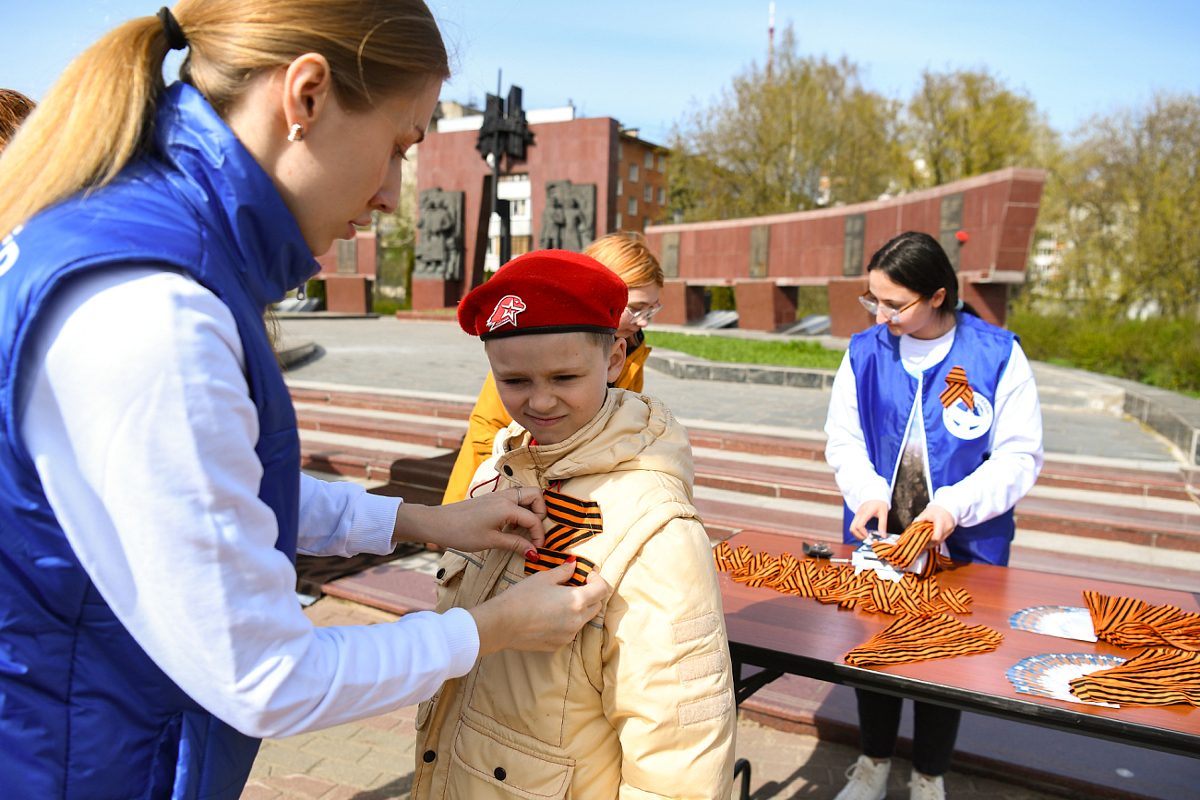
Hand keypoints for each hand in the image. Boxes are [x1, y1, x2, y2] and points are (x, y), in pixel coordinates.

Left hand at [392, 487, 546, 554]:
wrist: (438, 523)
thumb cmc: (461, 532)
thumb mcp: (491, 541)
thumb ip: (516, 544)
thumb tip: (534, 552)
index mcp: (506, 507)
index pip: (534, 518)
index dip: (539, 535)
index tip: (537, 549)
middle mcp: (504, 497)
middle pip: (536, 495)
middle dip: (541, 512)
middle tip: (535, 531)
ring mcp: (497, 495)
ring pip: (525, 495)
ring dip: (530, 510)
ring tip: (524, 530)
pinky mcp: (491, 498)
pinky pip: (514, 498)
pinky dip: (519, 509)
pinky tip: (511, 526)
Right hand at [469, 560, 608, 656]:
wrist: (502, 624)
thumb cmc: (522, 597)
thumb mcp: (543, 578)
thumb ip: (564, 571)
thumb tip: (573, 565)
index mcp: (577, 601)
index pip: (602, 590)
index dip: (597, 579)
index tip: (586, 575)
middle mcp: (577, 620)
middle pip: (596, 606)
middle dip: (590, 594)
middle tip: (574, 585)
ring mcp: (568, 635)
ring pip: (582, 619)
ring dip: (577, 609)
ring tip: (558, 600)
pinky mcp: (558, 644)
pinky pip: (569, 631)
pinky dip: (566, 621)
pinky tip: (549, 615)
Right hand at [849, 500, 888, 540]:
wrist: (875, 495)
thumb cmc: (879, 503)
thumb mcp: (884, 514)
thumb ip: (883, 525)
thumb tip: (883, 536)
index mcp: (865, 513)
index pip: (859, 526)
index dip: (863, 534)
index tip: (870, 537)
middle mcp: (859, 515)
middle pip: (853, 529)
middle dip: (859, 536)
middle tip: (868, 539)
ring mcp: (856, 516)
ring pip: (851, 528)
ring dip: (857, 535)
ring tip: (866, 537)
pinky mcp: (857, 517)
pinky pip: (853, 526)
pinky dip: (857, 532)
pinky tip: (864, 533)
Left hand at [915, 503, 955, 545]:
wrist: (947, 505)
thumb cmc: (935, 509)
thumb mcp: (926, 513)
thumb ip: (919, 520)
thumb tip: (911, 528)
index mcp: (941, 522)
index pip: (936, 537)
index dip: (929, 541)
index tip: (921, 540)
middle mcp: (947, 527)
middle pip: (938, 541)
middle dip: (930, 543)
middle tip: (921, 543)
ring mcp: (950, 529)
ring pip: (941, 541)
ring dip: (933, 542)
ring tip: (925, 540)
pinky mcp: (951, 530)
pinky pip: (943, 538)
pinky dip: (937, 539)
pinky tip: (931, 537)